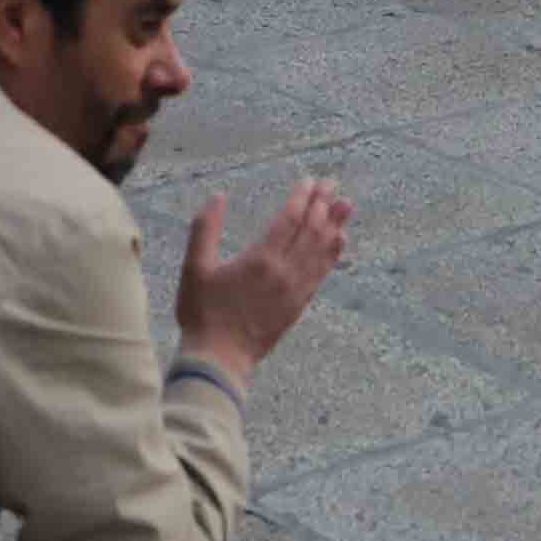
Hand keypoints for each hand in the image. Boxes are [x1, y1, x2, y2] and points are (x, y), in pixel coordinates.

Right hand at [173, 174, 351, 380]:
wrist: (219, 359)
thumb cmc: (202, 313)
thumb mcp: (193, 268)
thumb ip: (204, 229)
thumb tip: (217, 196)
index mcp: (259, 259)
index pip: (289, 219)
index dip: (302, 197)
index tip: (310, 181)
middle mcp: (284, 271)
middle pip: (311, 230)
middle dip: (323, 204)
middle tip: (332, 183)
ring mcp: (295, 289)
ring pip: (322, 250)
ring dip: (335, 224)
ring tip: (347, 204)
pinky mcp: (299, 305)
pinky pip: (322, 273)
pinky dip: (333, 253)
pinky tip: (340, 241)